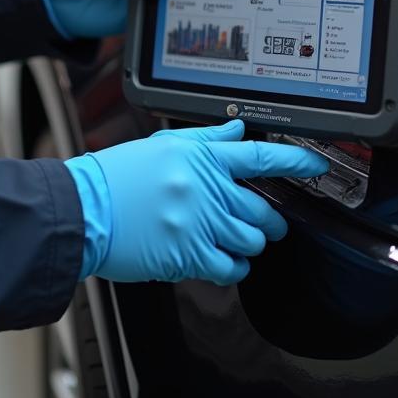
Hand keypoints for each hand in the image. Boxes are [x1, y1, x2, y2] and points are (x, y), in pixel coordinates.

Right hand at [65, 121, 329, 285]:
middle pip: (260, 206)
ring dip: (249, 243)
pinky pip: (229, 267)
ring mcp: (197, 223)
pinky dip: (233, 267)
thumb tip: (237, 130)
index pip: (257, 158)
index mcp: (199, 159)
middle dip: (271, 218)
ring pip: (249, 239)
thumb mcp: (161, 146)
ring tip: (235, 240)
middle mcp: (204, 190)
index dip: (293, 163)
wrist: (84, 209)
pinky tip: (223, 261)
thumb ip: (204, 139)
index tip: (314, 166)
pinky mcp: (186, 255)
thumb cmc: (115, 178)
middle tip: (266, 221)